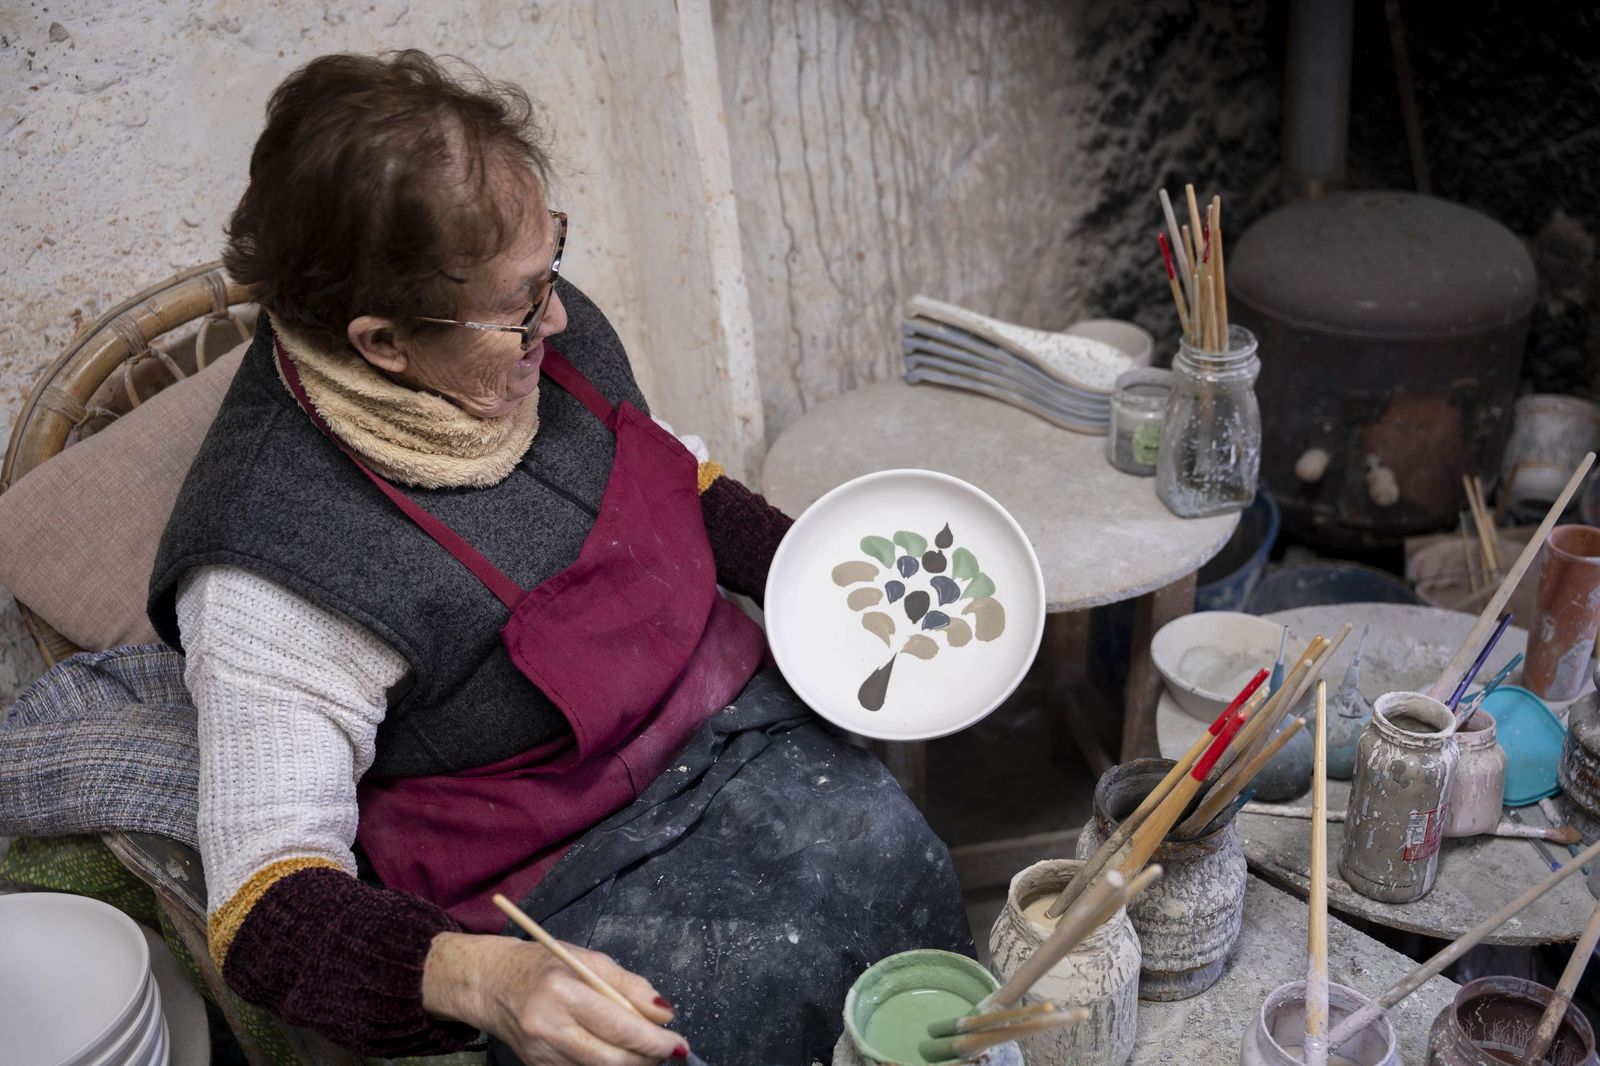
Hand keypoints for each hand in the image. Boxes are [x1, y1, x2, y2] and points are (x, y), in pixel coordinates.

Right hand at [423, 931, 686, 1065]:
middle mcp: (550, 1028)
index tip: (679, 1044)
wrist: (490, 984)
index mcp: (563, 992)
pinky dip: (607, 1065)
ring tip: (643, 1048)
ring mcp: (542, 1055)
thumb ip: (630, 986)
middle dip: (648, 1058)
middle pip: (612, 1060)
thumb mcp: (588, 959)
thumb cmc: (542, 965)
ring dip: (631, 1063)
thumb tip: (665, 1013)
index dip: (654, 1041)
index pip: (619, 1026)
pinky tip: (616, 1052)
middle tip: (668, 1050)